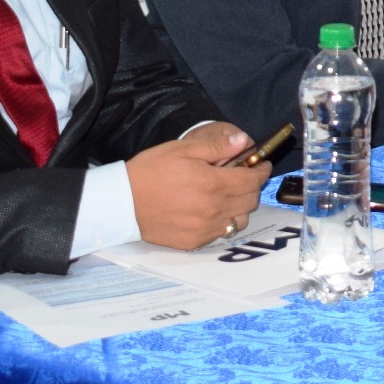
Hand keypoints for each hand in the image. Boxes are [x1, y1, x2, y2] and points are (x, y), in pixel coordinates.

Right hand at [128, 123, 271, 249]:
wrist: (121, 202)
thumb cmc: (151, 171)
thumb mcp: (183, 149)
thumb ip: (216, 146)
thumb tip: (244, 141)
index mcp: (214, 185)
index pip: (253, 180)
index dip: (261, 170)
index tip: (260, 164)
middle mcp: (214, 210)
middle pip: (250, 201)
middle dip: (252, 186)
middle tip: (242, 176)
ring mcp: (204, 229)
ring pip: (239, 220)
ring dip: (240, 206)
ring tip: (226, 195)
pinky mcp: (193, 242)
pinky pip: (220, 233)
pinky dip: (223, 221)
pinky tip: (210, 210)